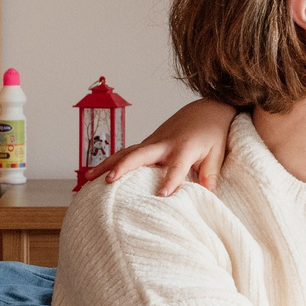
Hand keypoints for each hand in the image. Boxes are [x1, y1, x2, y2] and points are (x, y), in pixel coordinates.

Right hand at [96, 99, 236, 195]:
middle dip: (124, 167)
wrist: (205, 110)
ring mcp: (153, 142)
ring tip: (88, 179)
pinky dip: (109, 162)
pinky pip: (126, 153)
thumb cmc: (212, 133)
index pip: (176, 166)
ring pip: (126, 152)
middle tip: (109, 180)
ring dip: (107, 164)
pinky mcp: (147, 144)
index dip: (170, 180)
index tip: (162, 195)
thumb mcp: (217, 153)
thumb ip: (210, 173)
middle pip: (141, 154)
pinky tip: (93, 174)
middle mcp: (165, 144)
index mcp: (185, 147)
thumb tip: (208, 194)